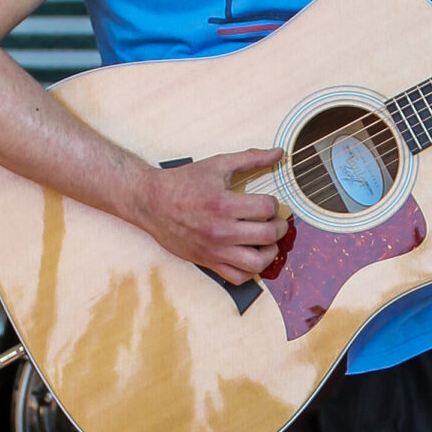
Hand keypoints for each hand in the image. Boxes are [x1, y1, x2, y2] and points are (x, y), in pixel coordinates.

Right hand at [125, 146, 286, 283]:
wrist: (151, 202)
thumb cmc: (183, 183)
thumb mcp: (217, 164)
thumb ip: (251, 158)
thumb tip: (278, 153)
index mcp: (224, 204)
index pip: (267, 208)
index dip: (274, 204)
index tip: (269, 203)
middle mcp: (220, 230)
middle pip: (268, 235)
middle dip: (279, 227)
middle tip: (276, 221)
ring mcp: (214, 250)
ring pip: (257, 263)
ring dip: (270, 252)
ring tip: (267, 242)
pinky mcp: (208, 262)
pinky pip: (238, 277)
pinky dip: (251, 271)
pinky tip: (251, 255)